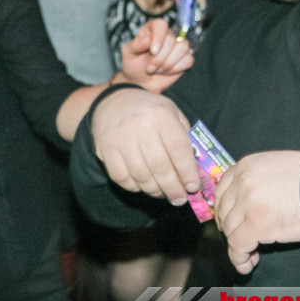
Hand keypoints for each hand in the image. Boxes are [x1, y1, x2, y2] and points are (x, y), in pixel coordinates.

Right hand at [91, 87, 201, 204]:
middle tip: (179, 199)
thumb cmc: (150, 112)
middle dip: (172, 188)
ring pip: (140, 175)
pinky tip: (143, 185)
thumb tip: (194, 171)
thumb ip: (185, 139)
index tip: (193, 187)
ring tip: (163, 194)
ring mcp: (120, 137)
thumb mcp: (173, 114)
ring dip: (155, 190)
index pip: (178, 148)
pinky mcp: (105, 148)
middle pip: (159, 166)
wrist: (114, 101)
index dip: (187, 172)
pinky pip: (121, 177)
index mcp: (161, 114)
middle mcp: (140, 125)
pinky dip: (134, 187)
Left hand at [119, 18, 194, 92]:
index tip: (153, 51)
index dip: (159, 37)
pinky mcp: (185, 58)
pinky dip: (176, 69)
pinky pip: (188, 60)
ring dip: (168, 64)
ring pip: (183, 48)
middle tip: (149, 69)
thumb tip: (148, 39)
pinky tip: (166, 72)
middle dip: (159, 58)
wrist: (140, 82)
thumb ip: (136, 45)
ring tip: (157, 70)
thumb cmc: (133, 64)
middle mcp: (166, 35)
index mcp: (152, 29)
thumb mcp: (128, 54)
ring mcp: (177, 46)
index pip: (161, 25)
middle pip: (171, 40)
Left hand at [214, 150, 299, 274]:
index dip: (225, 209)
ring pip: (230, 230)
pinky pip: (238, 245)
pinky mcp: (257, 223)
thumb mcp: (276, 167)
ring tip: (251, 254)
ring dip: (237, 245)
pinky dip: (239, 258)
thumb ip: (257, 180)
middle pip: (224, 211)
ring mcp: (247, 202)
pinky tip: (247, 265)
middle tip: (243, 240)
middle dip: (231, 228)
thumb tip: (245, 202)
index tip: (231, 222)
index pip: (222, 190)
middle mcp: (242, 181)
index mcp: (245, 166)